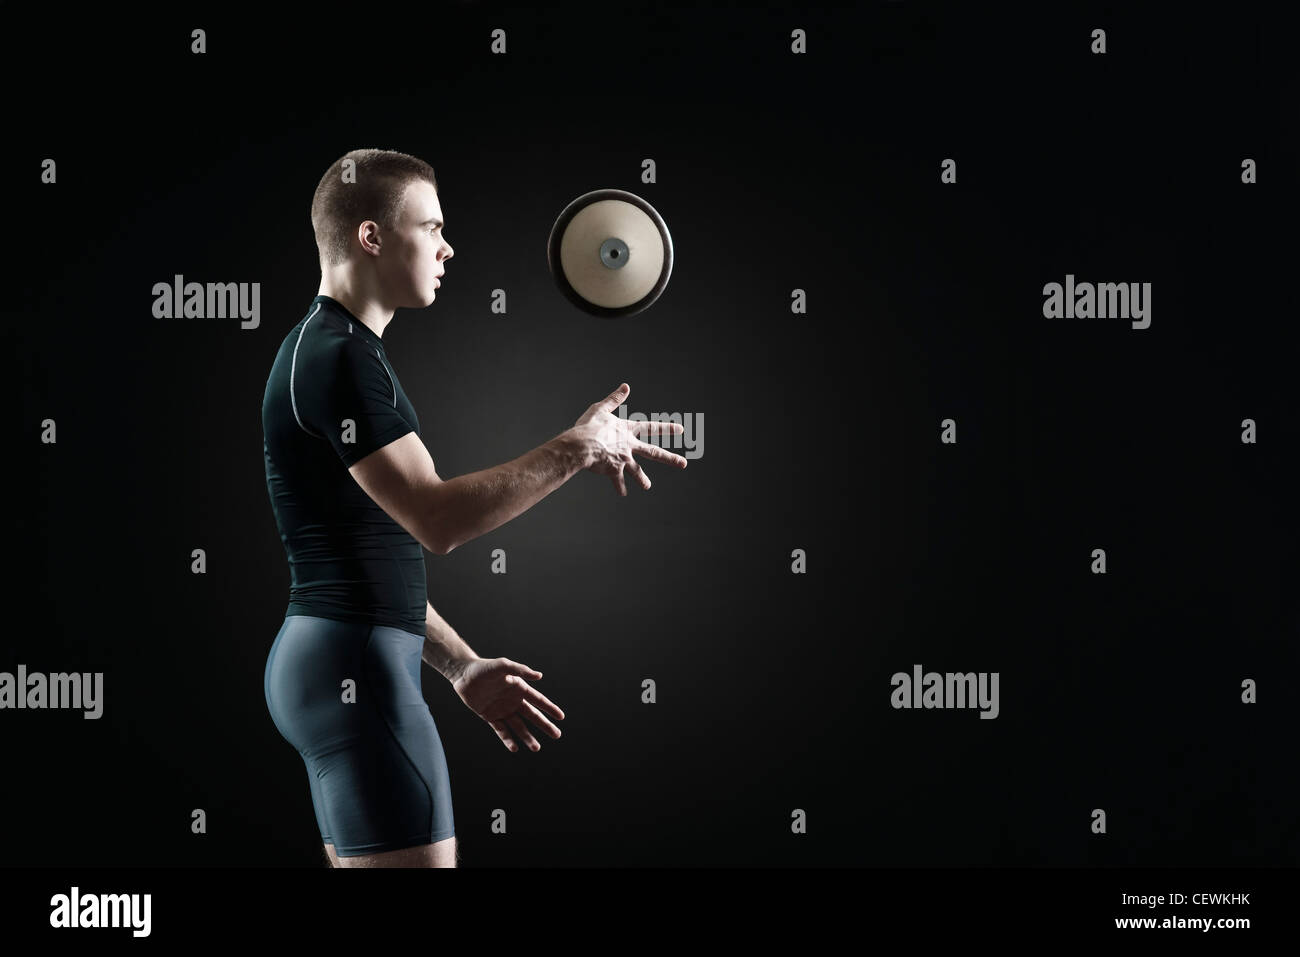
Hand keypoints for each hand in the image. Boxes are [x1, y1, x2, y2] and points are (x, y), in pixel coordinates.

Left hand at [451, 657, 564, 751]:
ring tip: (536, 748)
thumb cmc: (484, 667)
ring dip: (527, 737)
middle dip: (545, 726)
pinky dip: (508, 739)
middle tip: (557, 735)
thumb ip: (520, 670)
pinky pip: (501, 730)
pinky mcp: (490, 717)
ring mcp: (502, 710)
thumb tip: (539, 676)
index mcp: (519, 688)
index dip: (550, 708)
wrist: (463, 674)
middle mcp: (513, 701)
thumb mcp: (503, 665)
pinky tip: (515, 748)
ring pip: (518, 726)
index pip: (538, 700)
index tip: (561, 717)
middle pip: (532, 716)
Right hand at [569, 383, 688, 495]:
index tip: (681, 429)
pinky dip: (620, 487)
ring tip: (648, 486)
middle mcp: (629, 446)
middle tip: (683, 464)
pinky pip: (618, 481)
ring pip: (637, 471)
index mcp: (627, 430)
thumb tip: (626, 387)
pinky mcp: (613, 470)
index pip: (651, 428)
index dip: (666, 428)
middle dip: (670, 458)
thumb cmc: (589, 426)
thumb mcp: (601, 409)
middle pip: (653, 452)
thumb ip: (614, 399)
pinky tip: (623, 493)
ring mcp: (623, 459)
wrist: (581, 445)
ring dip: (643, 479)